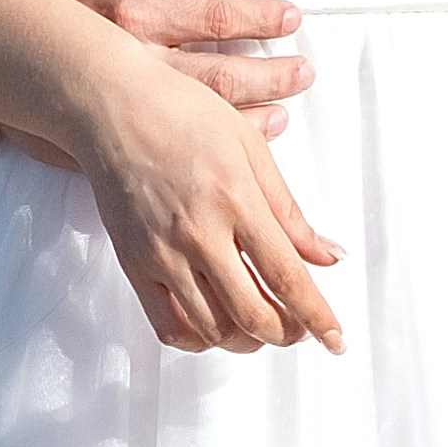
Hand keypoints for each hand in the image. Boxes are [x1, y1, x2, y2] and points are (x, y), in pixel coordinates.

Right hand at [19, 0, 309, 124]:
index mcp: (135, 8)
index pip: (217, 17)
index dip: (261, 18)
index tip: (292, 18)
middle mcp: (130, 60)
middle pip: (219, 77)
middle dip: (271, 75)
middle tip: (304, 71)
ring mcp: (117, 102)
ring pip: (199, 118)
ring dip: (252, 114)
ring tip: (286, 108)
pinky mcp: (101, 131)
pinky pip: (169, 144)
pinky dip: (211, 142)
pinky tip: (241, 137)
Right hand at [80, 62, 349, 358]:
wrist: (110, 105)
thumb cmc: (184, 114)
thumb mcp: (251, 149)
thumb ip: (290, 212)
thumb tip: (330, 257)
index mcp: (237, 199)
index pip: (286, 276)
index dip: (317, 316)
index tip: (337, 341)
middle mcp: (200, 233)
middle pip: (253, 314)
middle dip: (286, 334)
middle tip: (299, 331)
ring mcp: (162, 252)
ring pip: (213, 329)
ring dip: (247, 341)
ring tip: (261, 327)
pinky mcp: (133, 263)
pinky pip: (168, 326)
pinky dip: (199, 340)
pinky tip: (216, 328)